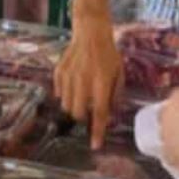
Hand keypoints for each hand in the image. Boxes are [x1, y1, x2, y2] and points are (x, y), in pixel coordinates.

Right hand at [54, 17, 123, 148]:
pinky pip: (59, 94)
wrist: (90, 33)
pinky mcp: (59, 72)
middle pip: (78, 113)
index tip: (95, 145)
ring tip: (81, 98)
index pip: (99, 112)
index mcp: (102, 82)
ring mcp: (69, 76)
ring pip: (67, 106)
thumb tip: (110, 113)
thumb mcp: (119, 73)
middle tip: (89, 110)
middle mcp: (84, 81)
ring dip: (74, 108)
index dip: (97, 131)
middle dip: (83, 118)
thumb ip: (115, 94)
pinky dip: (65, 96)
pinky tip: (73, 88)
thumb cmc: (108, 54)